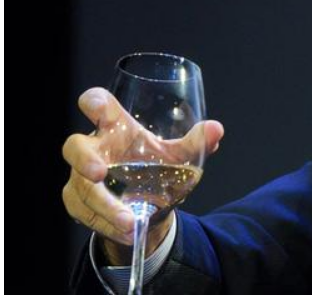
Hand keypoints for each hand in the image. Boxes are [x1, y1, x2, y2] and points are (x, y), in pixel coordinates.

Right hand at [62, 87, 223, 263]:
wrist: (151, 207)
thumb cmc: (158, 169)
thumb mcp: (179, 157)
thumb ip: (196, 143)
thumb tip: (216, 129)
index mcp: (117, 128)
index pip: (98, 105)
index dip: (94, 102)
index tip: (96, 106)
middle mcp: (95, 149)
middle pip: (74, 147)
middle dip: (84, 160)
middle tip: (99, 173)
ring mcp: (82, 177)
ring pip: (81, 189)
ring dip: (104, 206)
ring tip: (129, 220)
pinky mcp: (78, 202)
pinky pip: (84, 213)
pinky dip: (106, 224)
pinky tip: (127, 230)